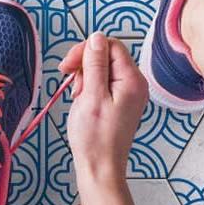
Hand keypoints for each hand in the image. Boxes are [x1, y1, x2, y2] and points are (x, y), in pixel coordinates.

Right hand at [58, 32, 148, 185]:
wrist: (100, 167)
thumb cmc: (96, 138)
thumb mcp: (91, 96)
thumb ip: (95, 64)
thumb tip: (96, 37)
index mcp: (132, 80)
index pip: (110, 45)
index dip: (87, 50)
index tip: (68, 65)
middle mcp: (135, 83)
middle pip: (106, 55)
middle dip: (85, 66)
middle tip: (72, 84)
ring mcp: (128, 93)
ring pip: (102, 69)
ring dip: (85, 78)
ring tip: (80, 99)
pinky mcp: (119, 101)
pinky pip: (102, 83)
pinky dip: (89, 88)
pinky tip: (83, 102)